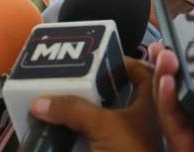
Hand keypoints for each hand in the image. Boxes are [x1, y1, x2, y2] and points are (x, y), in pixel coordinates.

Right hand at [29, 57, 159, 151]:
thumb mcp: (103, 125)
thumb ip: (73, 108)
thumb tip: (40, 101)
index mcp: (153, 104)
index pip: (146, 72)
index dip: (129, 60)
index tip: (103, 55)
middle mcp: (143, 119)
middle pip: (125, 93)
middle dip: (104, 83)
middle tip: (79, 71)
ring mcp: (128, 140)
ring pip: (109, 115)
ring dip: (90, 106)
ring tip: (66, 92)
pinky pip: (97, 136)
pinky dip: (82, 129)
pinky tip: (64, 122)